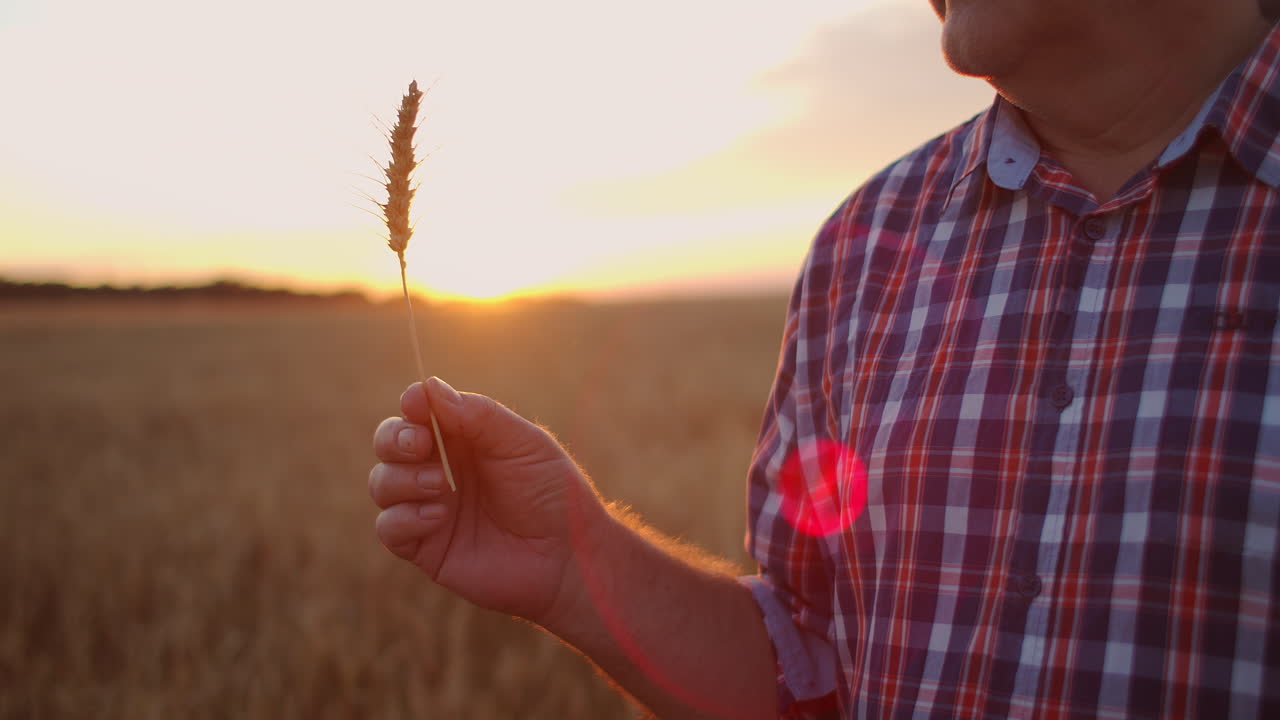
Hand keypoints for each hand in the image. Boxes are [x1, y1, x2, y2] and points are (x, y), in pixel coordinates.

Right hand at [368, 378, 604, 624]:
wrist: (567, 556)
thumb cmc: (552, 494)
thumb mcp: (522, 443)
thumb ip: (479, 415)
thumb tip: (429, 387)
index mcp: (463, 439)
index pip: (418, 412)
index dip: (412, 404)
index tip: (417, 404)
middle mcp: (440, 469)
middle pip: (389, 443)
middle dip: (393, 438)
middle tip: (419, 445)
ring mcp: (429, 508)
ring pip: (382, 483)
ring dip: (402, 478)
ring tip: (441, 485)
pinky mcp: (425, 547)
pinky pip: (388, 527)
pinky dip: (404, 517)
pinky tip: (438, 516)